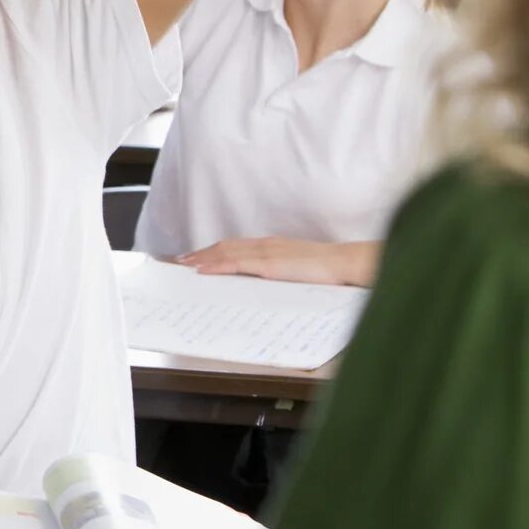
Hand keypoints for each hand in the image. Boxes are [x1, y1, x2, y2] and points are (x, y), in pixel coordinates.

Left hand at [179, 237, 376, 287]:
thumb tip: (266, 282)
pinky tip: (203, 270)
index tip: (198, 256)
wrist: (346, 264)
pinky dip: (217, 265)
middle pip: (226, 246)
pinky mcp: (270, 265)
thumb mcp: (298, 270)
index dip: (215, 250)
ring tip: (185, 264)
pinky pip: (237, 264)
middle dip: (202, 253)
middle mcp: (266, 245)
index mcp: (272, 246)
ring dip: (203, 258)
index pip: (236, 246)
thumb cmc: (327, 270)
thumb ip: (280, 272)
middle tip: (182, 260)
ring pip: (226, 252)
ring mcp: (267, 253)